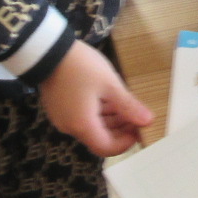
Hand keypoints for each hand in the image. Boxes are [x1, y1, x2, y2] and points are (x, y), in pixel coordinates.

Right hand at [38, 42, 153, 155]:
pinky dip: (97, 113)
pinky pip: (81, 117)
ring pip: (91, 127)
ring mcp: (62, 117)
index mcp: (82, 125)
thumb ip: (129, 106)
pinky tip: (108, 98)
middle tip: (135, 115)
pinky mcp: (58, 107)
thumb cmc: (81, 66)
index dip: (125, 143)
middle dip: (120, 129)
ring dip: (110, 120)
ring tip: (125, 104)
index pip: (106, 148)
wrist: (48, 49)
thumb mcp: (109, 84)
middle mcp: (70, 127)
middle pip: (99, 138)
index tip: (138, 129)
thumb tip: (148, 122)